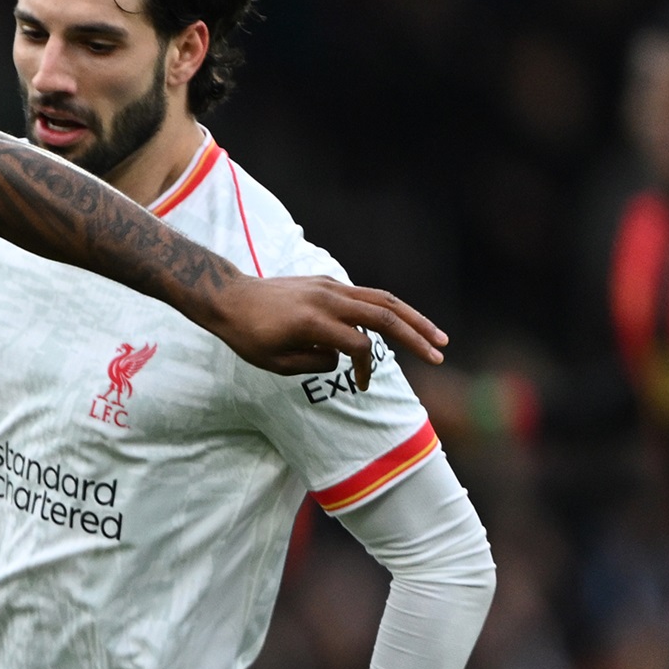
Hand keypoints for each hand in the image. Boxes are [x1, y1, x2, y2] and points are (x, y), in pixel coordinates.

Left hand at [205, 276, 448, 383]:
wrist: (228, 297)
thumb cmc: (247, 336)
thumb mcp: (276, 363)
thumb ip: (315, 363)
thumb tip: (344, 356)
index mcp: (313, 322)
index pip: (358, 345)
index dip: (364, 369)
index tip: (360, 387)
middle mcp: (327, 299)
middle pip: (384, 316)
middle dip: (416, 336)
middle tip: (440, 354)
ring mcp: (330, 286)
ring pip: (383, 299)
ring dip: (414, 318)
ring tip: (437, 336)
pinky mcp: (329, 282)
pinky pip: (367, 295)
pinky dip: (390, 309)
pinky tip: (405, 323)